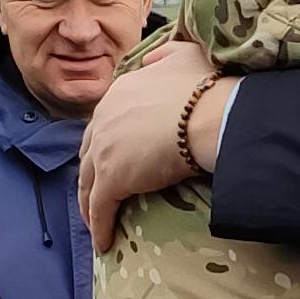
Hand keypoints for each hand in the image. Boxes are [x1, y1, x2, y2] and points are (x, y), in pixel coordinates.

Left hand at [80, 38, 229, 252]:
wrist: (211, 114)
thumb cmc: (205, 87)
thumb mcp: (182, 55)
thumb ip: (162, 56)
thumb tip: (152, 58)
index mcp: (119, 92)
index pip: (104, 122)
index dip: (106, 143)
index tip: (113, 158)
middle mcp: (103, 118)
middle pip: (89, 152)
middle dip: (92, 174)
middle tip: (99, 192)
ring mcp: (104, 150)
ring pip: (88, 183)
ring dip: (90, 204)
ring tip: (97, 222)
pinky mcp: (111, 179)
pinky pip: (99, 208)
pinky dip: (99, 226)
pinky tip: (103, 242)